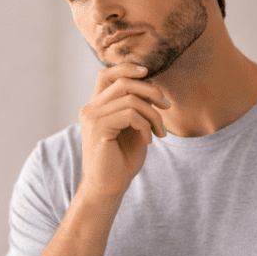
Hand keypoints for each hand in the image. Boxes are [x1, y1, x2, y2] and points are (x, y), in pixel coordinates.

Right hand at [78, 63, 168, 199]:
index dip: (128, 67)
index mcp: (96, 106)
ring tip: (160, 131)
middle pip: (123, 82)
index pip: (107, 74)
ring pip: (131, 98)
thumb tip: (150, 83)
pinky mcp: (99, 129)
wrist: (108, 188)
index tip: (148, 74)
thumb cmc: (122, 160)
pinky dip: (146, 125)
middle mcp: (90, 108)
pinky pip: (130, 114)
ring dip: (153, 114)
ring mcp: (92, 117)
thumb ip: (137, 106)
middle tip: (166, 107)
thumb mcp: (133, 128)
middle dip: (151, 91)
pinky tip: (149, 140)